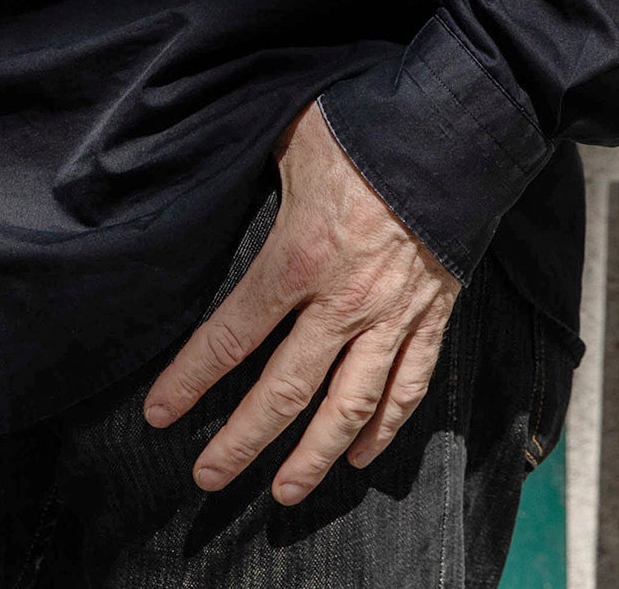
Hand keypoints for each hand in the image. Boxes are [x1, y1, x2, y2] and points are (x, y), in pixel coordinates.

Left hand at [141, 98, 460, 505]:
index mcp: (299, 256)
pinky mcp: (433, 315)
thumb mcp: (293, 138)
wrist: (458, 131)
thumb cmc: (368, 126)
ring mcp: (393, 315)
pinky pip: (409, 385)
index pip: (232, 334)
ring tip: (284, 493)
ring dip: (314, 456)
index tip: (159, 413)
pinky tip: (361, 455)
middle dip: (242, 441)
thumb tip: (224, 164)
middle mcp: (345, 300)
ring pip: (349, 406)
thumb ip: (259, 172)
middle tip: (209, 476)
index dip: (191, 379)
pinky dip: (385, 426)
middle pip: (286, 390)